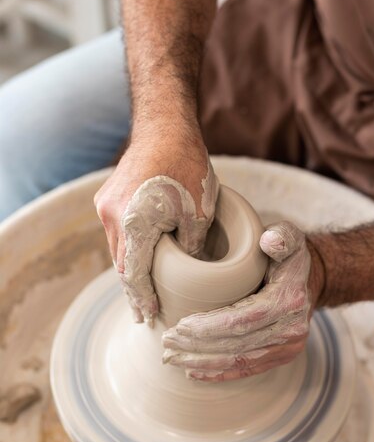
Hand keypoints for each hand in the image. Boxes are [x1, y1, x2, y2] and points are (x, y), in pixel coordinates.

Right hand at [94, 126, 218, 323]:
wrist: (164, 126)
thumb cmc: (185, 165)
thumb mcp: (199, 211)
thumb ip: (191, 245)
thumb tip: (188, 266)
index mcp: (133, 223)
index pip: (134, 274)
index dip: (142, 298)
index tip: (148, 316)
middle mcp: (112, 217)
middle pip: (121, 264)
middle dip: (133, 291)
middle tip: (143, 315)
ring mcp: (106, 205)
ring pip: (118, 249)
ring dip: (130, 270)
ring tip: (141, 293)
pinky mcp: (108, 196)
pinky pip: (116, 231)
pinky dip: (128, 249)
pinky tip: (139, 259)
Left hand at [162, 221, 324, 380]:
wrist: (309, 279)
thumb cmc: (287, 254)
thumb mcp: (289, 236)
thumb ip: (281, 235)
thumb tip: (269, 241)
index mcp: (288, 301)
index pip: (241, 320)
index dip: (208, 327)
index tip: (179, 326)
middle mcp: (291, 330)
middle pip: (236, 345)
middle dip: (197, 347)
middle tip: (166, 342)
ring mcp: (288, 348)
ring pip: (238, 361)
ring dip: (202, 363)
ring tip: (172, 358)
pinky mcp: (281, 358)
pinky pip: (247, 370)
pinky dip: (219, 374)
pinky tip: (194, 373)